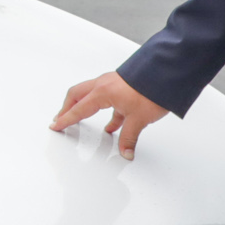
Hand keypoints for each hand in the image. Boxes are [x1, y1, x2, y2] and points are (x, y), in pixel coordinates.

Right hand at [51, 70, 171, 159]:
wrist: (168, 73)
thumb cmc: (152, 90)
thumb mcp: (138, 119)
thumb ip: (129, 137)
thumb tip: (125, 151)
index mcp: (102, 92)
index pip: (78, 109)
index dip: (65, 120)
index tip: (56, 125)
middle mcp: (104, 85)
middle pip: (77, 96)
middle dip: (67, 108)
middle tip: (61, 118)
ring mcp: (113, 83)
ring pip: (91, 95)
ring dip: (84, 107)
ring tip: (80, 118)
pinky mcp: (123, 85)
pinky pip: (107, 98)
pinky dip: (105, 111)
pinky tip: (113, 124)